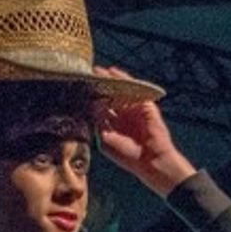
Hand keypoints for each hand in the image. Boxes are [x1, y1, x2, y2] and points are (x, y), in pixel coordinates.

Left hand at [94, 67, 194, 195]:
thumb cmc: (128, 156)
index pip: (100, 109)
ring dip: (109, 81)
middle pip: (109, 98)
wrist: (151, 161)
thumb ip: (97, 123)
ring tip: (97, 70)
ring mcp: (135, 111)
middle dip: (98, 87)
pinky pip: (133, 90)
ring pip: (120, 92)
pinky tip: (113, 72)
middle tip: (85, 74)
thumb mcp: (106, 139)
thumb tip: (89, 106)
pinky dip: (124, 80)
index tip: (78, 89)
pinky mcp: (145, 106)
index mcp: (113, 127)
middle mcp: (123, 118)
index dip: (90, 99)